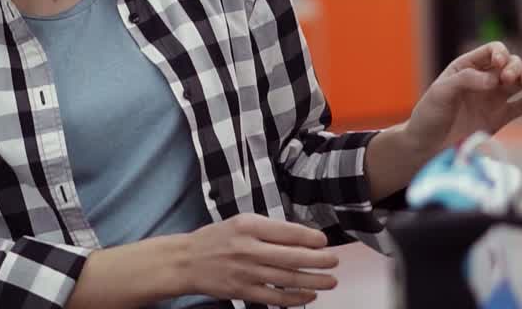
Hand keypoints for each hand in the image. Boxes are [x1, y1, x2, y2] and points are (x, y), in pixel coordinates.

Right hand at [180, 214, 337, 305]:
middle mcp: (248, 248)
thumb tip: (301, 237)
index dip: (310, 238)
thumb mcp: (240, 222)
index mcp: (248, 226)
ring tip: (330, 280)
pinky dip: (295, 298)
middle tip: (334, 261)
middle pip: (292, 256)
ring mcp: (246, 272)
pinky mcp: (243, 291)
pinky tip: (309, 295)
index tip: (324, 241)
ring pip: (287, 278)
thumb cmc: (215, 239)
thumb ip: (267, 229)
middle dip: (318, 260)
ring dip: (313, 280)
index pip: (287, 232)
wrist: (187, 261)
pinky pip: (275, 297)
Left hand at [404, 42, 521, 154]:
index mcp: (466, 68)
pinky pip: (521, 106)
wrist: (427, 145)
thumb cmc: (429, 115)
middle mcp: (483, 80)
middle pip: (510, 64)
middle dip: (514, 67)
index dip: (501, 54)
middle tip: (508, 79)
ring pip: (518, 83)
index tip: (500, 65)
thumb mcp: (441, 91)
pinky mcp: (499, 117)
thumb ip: (466, 80)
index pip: (492, 51)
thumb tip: (493, 80)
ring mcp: (493, 98)